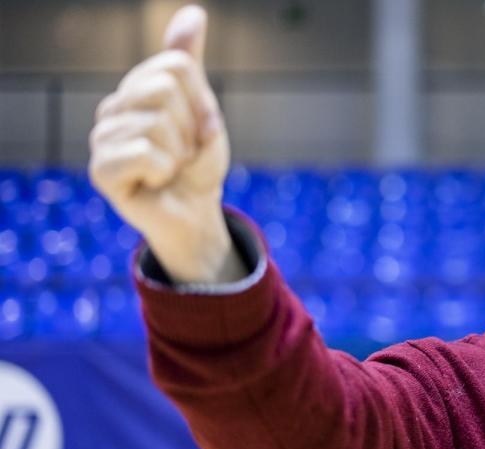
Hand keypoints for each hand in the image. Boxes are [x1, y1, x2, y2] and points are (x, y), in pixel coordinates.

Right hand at [89, 5, 244, 283]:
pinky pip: (145, 152)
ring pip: (157, 124)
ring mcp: (102, 137)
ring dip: (180, 154)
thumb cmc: (196, 164)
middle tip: (185, 152)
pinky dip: (165, 170)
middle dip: (191, 127)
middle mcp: (113, 107)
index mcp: (136, 89)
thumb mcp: (202, 109)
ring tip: (171, 169)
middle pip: (164, 89)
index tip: (203, 129)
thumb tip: (192, 13)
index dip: (202, 102)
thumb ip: (190, 62)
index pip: (176, 66)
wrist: (194, 212)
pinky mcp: (101, 169)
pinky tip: (156, 181)